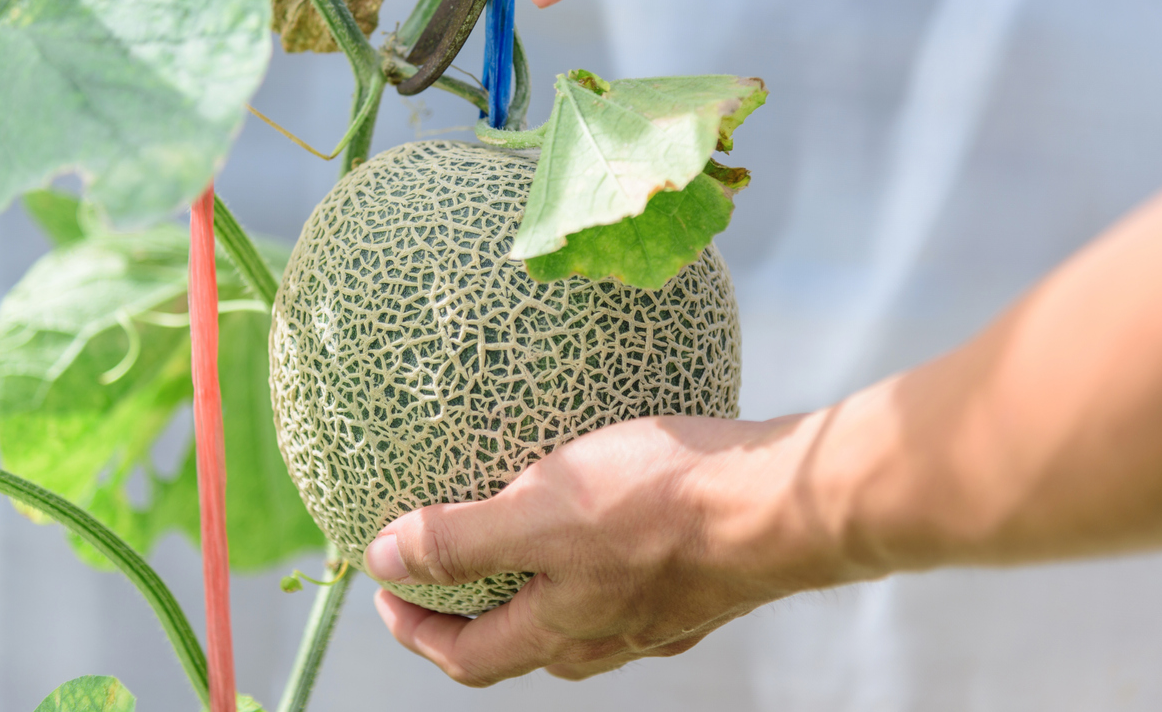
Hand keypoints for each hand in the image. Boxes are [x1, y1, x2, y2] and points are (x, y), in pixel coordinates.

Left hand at [365, 413, 860, 685]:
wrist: (779, 505)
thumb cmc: (659, 504)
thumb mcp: (540, 511)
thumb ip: (460, 540)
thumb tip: (382, 559)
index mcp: (562, 630)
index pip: (468, 657)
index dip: (417, 632)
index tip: (387, 595)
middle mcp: (609, 638)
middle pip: (521, 646)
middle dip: (472, 618)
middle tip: (443, 573)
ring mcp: (659, 616)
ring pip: (578, 621)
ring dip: (535, 594)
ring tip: (520, 542)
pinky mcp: (700, 582)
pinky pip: (629, 586)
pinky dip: (595, 567)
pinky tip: (609, 525)